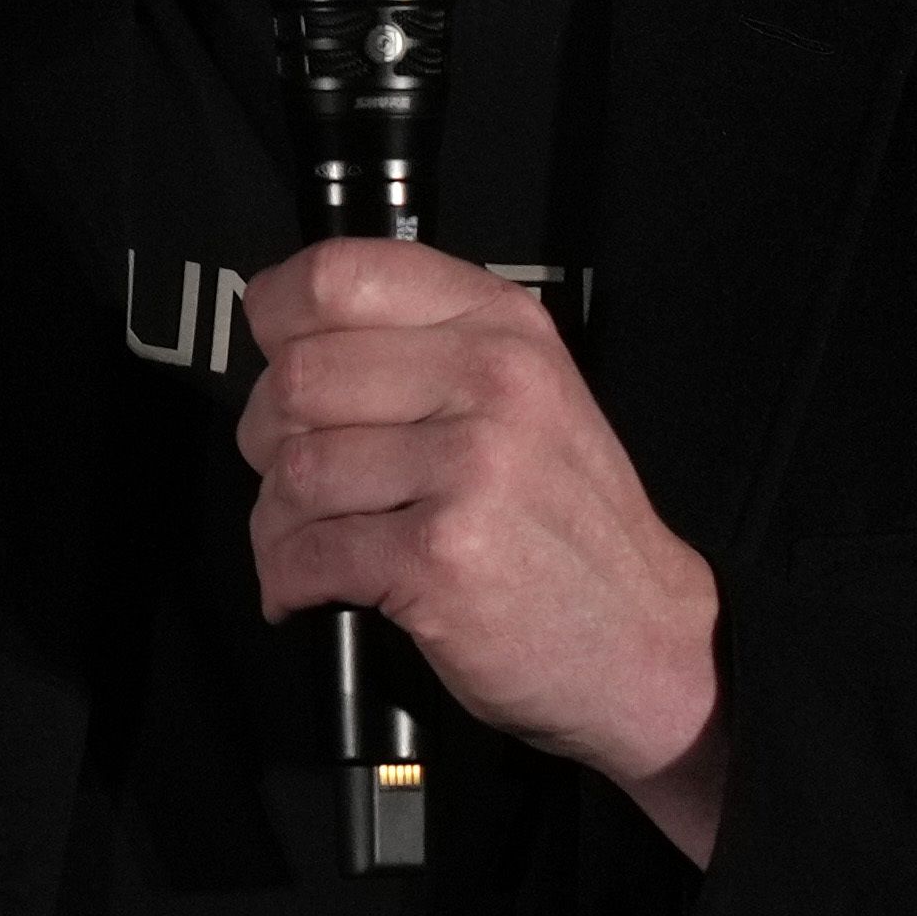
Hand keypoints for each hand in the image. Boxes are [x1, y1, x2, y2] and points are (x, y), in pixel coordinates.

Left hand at [239, 240, 732, 862]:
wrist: (649, 640)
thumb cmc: (565, 521)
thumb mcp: (525, 394)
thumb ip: (421, 347)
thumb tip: (284, 336)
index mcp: (501, 324)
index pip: (339, 275)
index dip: (278, 317)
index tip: (272, 357)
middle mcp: (491, 381)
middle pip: (299, 377)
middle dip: (267, 435)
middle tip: (288, 476)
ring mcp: (470, 469)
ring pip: (295, 468)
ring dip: (275, 519)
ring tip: (303, 541)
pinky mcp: (441, 557)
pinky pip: (309, 552)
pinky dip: (286, 578)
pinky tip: (304, 589)